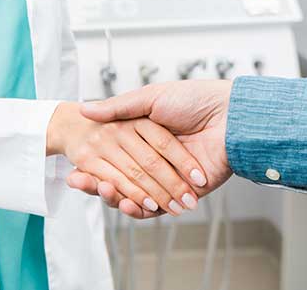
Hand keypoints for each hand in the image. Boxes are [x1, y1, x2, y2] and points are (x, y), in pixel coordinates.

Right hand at [47, 102, 206, 215]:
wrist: (230, 116)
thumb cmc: (194, 99)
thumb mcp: (150, 98)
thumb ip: (119, 108)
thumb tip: (85, 109)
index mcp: (145, 136)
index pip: (113, 156)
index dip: (93, 164)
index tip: (75, 170)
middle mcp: (155, 158)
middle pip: (120, 178)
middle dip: (99, 183)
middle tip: (79, 181)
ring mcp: (168, 177)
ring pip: (136, 195)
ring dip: (117, 197)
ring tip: (104, 192)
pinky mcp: (183, 193)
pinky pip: (158, 208)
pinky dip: (141, 209)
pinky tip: (127, 203)